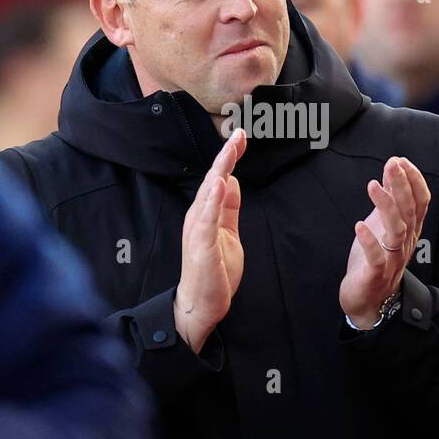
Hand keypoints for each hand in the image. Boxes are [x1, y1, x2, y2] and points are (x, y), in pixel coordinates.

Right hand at [175, 129, 245, 353]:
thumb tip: (232, 182)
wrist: (200, 304)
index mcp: (205, 213)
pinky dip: (213, 200)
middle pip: (213, 179)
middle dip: (225, 156)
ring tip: (230, 150)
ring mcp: (198, 230)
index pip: (218, 178)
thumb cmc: (214, 271)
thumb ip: (229, 209)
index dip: (229, 157)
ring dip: (220, 170)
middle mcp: (198, 216)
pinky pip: (207, 219)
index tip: (240, 137)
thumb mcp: (228, 233)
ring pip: (209, 194)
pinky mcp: (201, 245)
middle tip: (238, 134)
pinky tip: (221, 184)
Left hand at [339, 156, 430, 329]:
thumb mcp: (382, 226)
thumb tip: (391, 171)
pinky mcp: (376, 274)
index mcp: (409, 231)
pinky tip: (359, 225)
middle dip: (402, 186)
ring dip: (386, 206)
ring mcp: (392, 259)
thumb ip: (389, 200)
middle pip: (409, 211)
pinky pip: (376, 257)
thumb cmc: (375, 260)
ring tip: (373, 186)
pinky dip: (369, 241)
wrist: (368, 301)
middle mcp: (405, 243)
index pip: (420, 202)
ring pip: (396, 230)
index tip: (402, 161)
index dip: (414, 181)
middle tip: (392, 164)